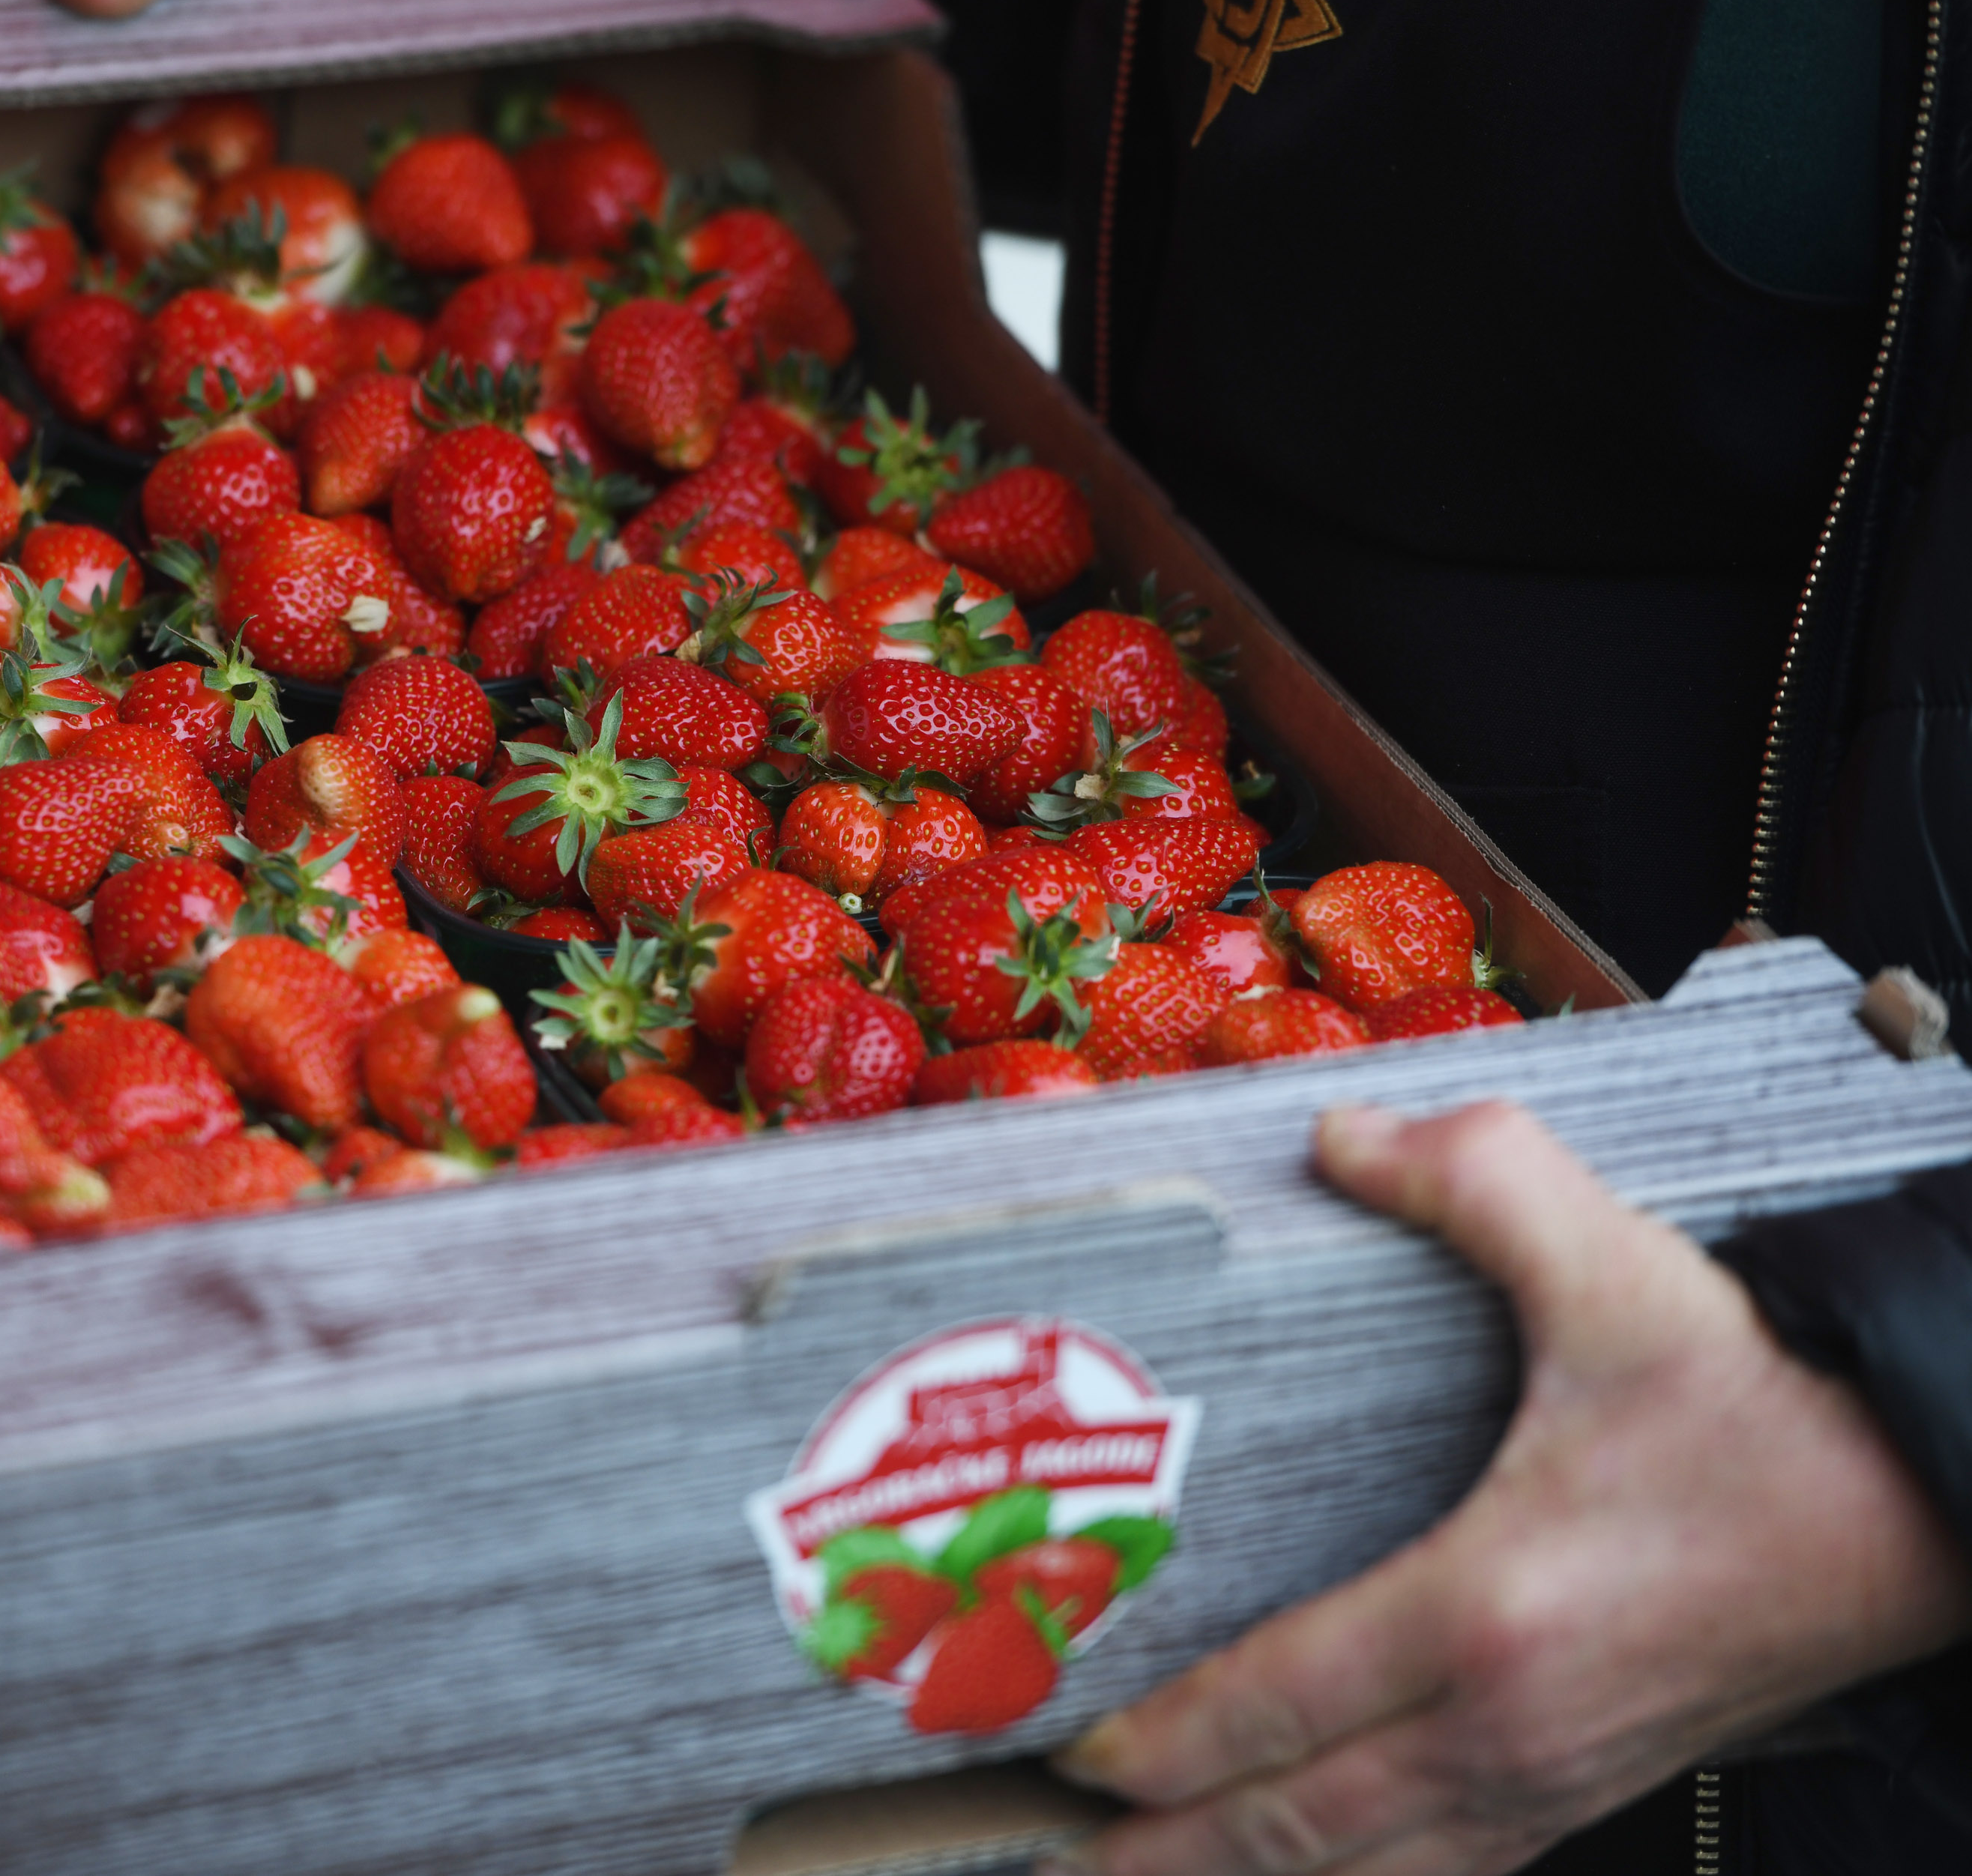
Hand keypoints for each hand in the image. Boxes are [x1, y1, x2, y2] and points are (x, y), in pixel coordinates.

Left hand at [1045, 1100, 1970, 1875]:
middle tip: (1047, 1859)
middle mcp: (1509, 1725)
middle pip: (1296, 1828)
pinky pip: (1448, 1873)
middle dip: (1161, 1854)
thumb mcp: (1617, 1268)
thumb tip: (1332, 1129)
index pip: (1274, 1703)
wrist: (1931, 1504)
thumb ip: (1467, 1178)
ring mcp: (1556, 1778)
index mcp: (1489, 1611)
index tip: (1062, 1745)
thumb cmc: (1772, 1407)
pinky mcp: (1594, 1788)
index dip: (1157, 1741)